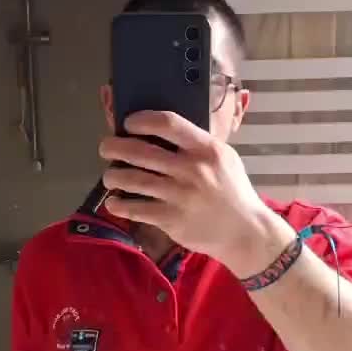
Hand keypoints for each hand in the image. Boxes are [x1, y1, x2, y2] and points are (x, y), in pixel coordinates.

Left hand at [99, 111, 290, 273]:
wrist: (245, 231)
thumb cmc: (232, 191)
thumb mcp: (224, 158)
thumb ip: (198, 144)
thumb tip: (161, 130)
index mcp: (206, 149)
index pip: (168, 123)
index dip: (141, 120)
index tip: (128, 123)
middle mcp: (192, 169)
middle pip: (141, 151)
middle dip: (115, 147)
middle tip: (106, 148)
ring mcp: (180, 195)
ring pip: (132, 180)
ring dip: (113, 176)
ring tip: (109, 176)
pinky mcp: (171, 219)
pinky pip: (135, 209)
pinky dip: (119, 204)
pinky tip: (114, 201)